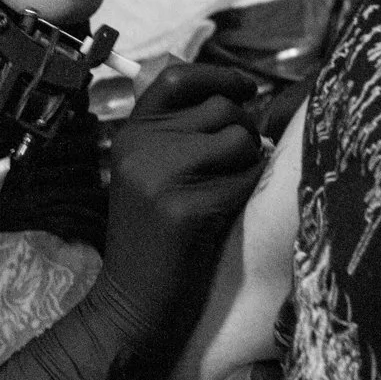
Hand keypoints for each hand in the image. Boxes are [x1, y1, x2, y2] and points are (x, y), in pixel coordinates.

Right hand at [99, 63, 264, 342]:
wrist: (132, 304)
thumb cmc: (153, 238)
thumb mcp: (147, 174)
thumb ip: (176, 133)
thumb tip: (232, 93)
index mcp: (130, 133)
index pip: (177, 77)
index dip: (219, 75)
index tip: (247, 86)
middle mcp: (141, 146)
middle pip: (221, 108)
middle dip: (245, 130)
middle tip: (239, 163)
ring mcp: (161, 175)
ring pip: (241, 138)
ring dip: (250, 162)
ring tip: (228, 189)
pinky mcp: (187, 207)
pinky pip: (246, 178)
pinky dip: (248, 193)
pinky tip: (225, 214)